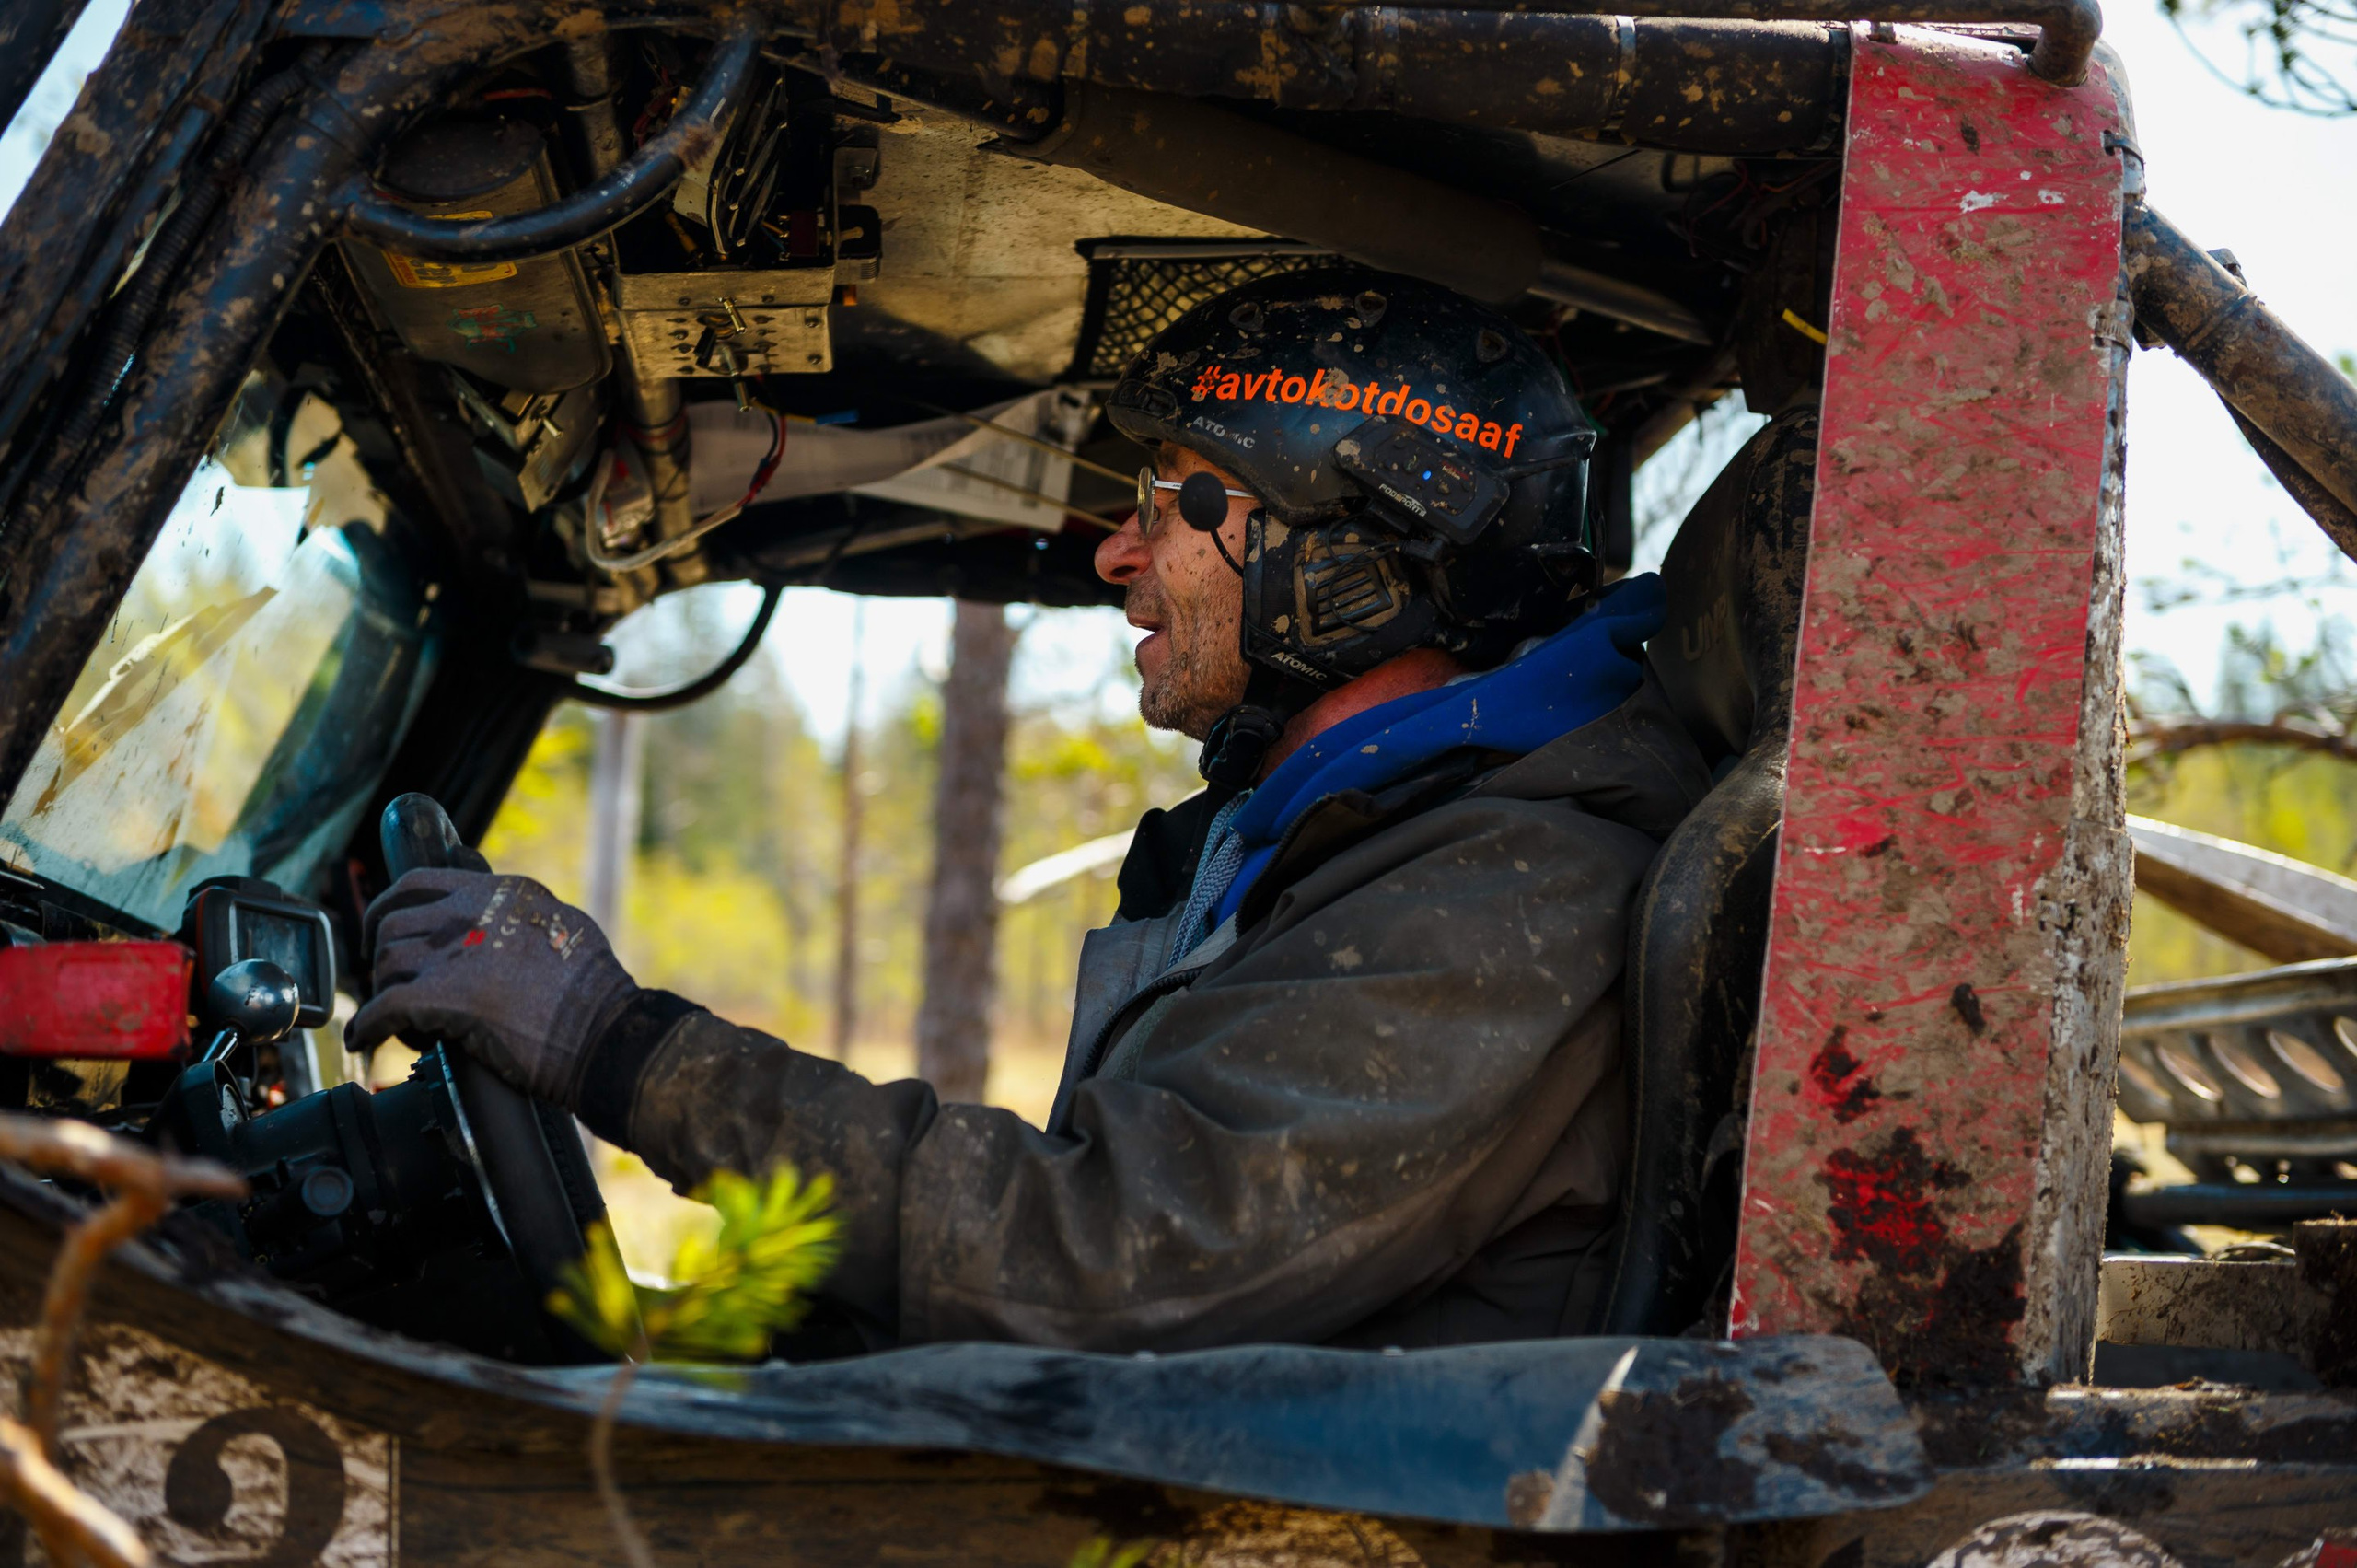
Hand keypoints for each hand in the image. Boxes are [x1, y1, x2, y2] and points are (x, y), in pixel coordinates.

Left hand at [346, 870, 637, 1106]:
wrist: (605, 1032)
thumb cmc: (596, 993)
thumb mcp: (564, 927)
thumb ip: (523, 918)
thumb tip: (504, 926)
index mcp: (499, 892)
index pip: (417, 884)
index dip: (387, 908)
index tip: (381, 929)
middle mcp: (471, 914)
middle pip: (393, 925)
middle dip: (380, 956)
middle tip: (385, 981)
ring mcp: (455, 954)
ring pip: (386, 965)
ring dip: (382, 993)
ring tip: (391, 1020)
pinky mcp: (444, 998)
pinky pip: (383, 1008)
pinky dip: (367, 1027)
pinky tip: (364, 1040)